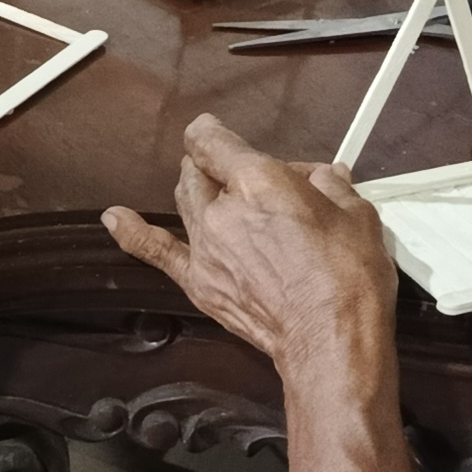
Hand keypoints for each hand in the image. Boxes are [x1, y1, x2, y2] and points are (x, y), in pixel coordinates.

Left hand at [103, 117, 400, 387]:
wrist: (330, 339)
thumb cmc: (347, 279)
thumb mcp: (356, 215)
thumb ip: (332, 188)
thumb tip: (326, 178)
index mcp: (258, 180)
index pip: (214, 141)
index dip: (213, 133)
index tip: (216, 132)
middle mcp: (221, 210)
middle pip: (200, 172)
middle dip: (221, 167)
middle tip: (250, 178)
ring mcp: (205, 248)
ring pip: (185, 203)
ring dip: (198, 191)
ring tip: (214, 191)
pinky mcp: (200, 283)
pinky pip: (157, 251)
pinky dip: (133, 233)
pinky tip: (115, 219)